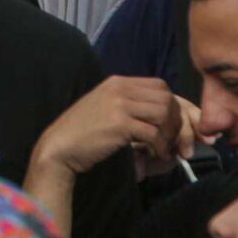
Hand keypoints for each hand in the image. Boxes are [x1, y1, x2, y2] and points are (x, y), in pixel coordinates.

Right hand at [33, 75, 195, 176]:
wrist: (59, 147)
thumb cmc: (83, 134)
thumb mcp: (107, 110)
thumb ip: (131, 107)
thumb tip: (166, 118)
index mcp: (118, 82)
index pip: (161, 86)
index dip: (176, 106)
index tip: (178, 127)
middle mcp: (120, 88)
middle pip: (167, 98)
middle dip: (178, 121)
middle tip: (176, 142)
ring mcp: (118, 104)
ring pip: (164, 113)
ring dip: (170, 134)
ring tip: (164, 148)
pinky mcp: (118, 123)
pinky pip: (153, 132)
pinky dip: (160, 146)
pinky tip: (155, 155)